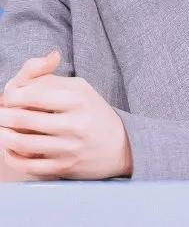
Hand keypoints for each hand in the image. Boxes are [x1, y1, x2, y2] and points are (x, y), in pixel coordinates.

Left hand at [0, 51, 132, 179]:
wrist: (119, 146)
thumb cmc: (93, 112)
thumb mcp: (79, 87)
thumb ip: (50, 79)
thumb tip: (23, 80)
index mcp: (77, 99)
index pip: (35, 93)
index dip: (14, 94)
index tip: (8, 95)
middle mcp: (73, 123)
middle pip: (24, 117)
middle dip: (3, 114)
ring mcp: (68, 148)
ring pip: (22, 142)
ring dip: (3, 135)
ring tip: (1, 129)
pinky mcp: (64, 167)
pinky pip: (28, 165)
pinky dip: (12, 156)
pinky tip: (10, 148)